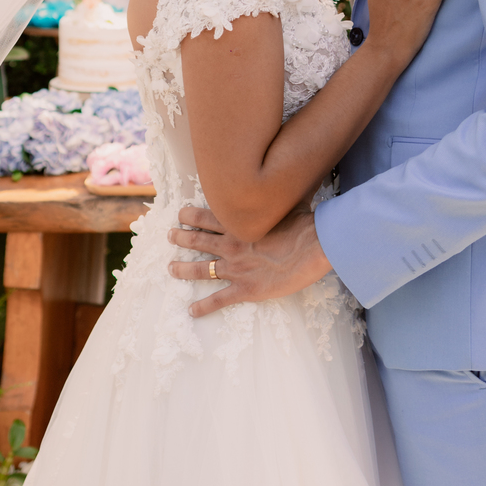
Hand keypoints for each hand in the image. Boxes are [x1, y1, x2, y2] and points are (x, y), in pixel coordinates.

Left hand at [168, 203, 332, 316]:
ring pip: (201, 269)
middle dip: (181, 238)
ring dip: (183, 269)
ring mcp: (236, 268)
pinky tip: (192, 311)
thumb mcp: (286, 200)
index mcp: (239, 224)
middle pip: (198, 240)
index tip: (181, 214)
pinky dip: (204, 306)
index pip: (207, 217)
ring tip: (171, 268)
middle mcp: (232, 245)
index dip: (191, 215)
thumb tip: (284, 174)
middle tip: (170, 236)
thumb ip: (277, 194)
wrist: (314, 246)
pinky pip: (219, 299)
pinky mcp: (246, 289)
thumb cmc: (304, 222)